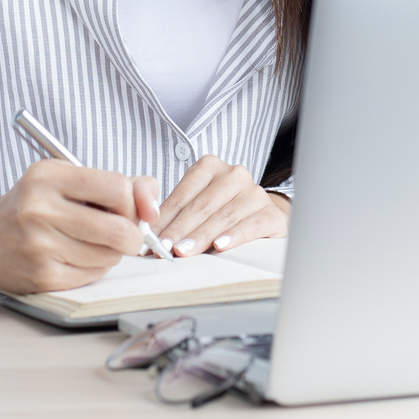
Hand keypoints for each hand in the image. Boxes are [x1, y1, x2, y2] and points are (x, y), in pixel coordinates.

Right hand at [0, 161, 160, 292]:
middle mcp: (40, 209)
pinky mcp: (40, 276)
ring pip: (108, 256)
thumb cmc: (33, 204)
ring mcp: (38, 245)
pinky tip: (76, 258)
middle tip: (122, 234)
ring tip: (92, 243)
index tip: (129, 209)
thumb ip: (118, 184)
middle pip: (119, 229)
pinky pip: (92, 276)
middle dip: (131, 235)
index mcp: (48, 176)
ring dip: (111, 253)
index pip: (117, 188)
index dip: (133, 203)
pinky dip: (94, 269)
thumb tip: (152, 207)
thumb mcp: (67, 179)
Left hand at [154, 155, 288, 256]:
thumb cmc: (221, 211)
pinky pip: (252, 225)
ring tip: (183, 251)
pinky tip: (220, 246)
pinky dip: (235, 236)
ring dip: (201, 236)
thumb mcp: (196, 204)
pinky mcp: (271, 213)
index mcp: (210, 167)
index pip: (183, 195)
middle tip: (163, 248)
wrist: (260, 216)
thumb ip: (174, 213)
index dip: (165, 217)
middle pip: (202, 205)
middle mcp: (234, 175)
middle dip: (179, 229)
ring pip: (224, 216)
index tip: (150, 238)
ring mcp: (255, 193)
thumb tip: (147, 232)